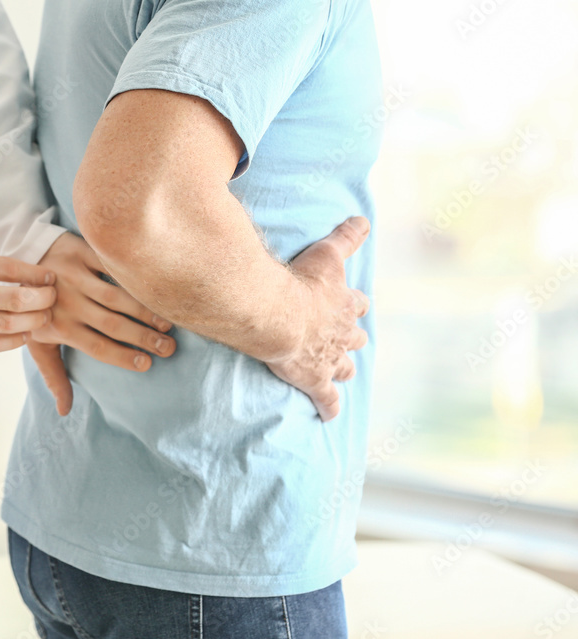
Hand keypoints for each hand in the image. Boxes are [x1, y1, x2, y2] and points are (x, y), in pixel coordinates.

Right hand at [0, 231, 55, 354]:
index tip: (49, 276)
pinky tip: (24, 335)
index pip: (11, 268)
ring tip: (44, 317)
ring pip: (8, 324)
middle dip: (43, 299)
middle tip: (54, 297)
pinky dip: (12, 342)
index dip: (37, 274)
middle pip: (17, 298)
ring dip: (33, 322)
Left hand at [26, 233, 175, 414]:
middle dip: (143, 338)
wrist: (20, 258)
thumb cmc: (35, 308)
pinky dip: (132, 278)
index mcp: (59, 327)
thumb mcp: (37, 343)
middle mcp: (67, 303)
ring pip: (115, 297)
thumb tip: (64, 412)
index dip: (123, 357)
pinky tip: (154, 289)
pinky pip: (111, 266)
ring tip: (167, 323)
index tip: (147, 365)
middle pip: (111, 324)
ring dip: (144, 310)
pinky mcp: (81, 252)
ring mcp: (75, 276)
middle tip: (168, 348)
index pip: (97, 347)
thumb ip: (53, 375)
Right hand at [264, 217, 371, 421]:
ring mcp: (330, 360)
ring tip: (339, 373)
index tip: (352, 305)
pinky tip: (329, 416)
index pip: (358, 305)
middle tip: (344, 340)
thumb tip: (364, 218)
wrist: (277, 315)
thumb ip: (347, 236)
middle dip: (352, 339)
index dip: (354, 306)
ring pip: (345, 368)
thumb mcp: (327, 253)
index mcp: (346, 305)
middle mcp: (343, 334)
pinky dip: (329, 407)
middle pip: (355, 339)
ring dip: (343, 369)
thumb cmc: (300, 282)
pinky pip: (326, 399)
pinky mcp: (314, 381)